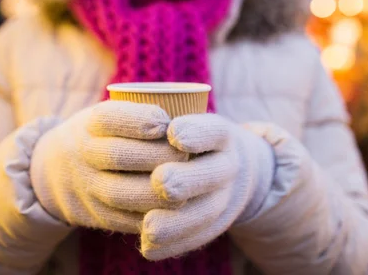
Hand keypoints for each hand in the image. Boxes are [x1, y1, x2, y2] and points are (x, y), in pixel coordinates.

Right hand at [30, 101, 186, 233]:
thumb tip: (193, 110)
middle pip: (117, 155)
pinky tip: (175, 212)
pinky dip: (151, 218)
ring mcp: (88, 187)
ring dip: (156, 192)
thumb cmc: (104, 136)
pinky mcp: (98, 216)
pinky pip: (124, 221)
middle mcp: (84, 154)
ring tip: (185, 188)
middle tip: (186, 155)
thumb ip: (142, 115)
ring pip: (121, 193)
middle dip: (156, 156)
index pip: (108, 118)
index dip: (138, 120)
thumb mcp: (110, 116)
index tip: (165, 122)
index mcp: (90, 124)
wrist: (56, 173)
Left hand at [141, 114, 274, 259]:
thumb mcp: (180, 119)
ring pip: (205, 212)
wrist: (224, 166)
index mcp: (220, 135)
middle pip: (210, 174)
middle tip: (160, 182)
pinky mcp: (215, 223)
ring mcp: (224, 196)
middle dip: (185, 180)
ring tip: (149, 227)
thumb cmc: (186, 135)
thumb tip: (140, 128)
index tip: (173, 133)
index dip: (196, 132)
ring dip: (177, 222)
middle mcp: (227, 165)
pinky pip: (197, 238)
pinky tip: (148, 248)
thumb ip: (155, 121)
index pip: (213, 131)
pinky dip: (172, 244)